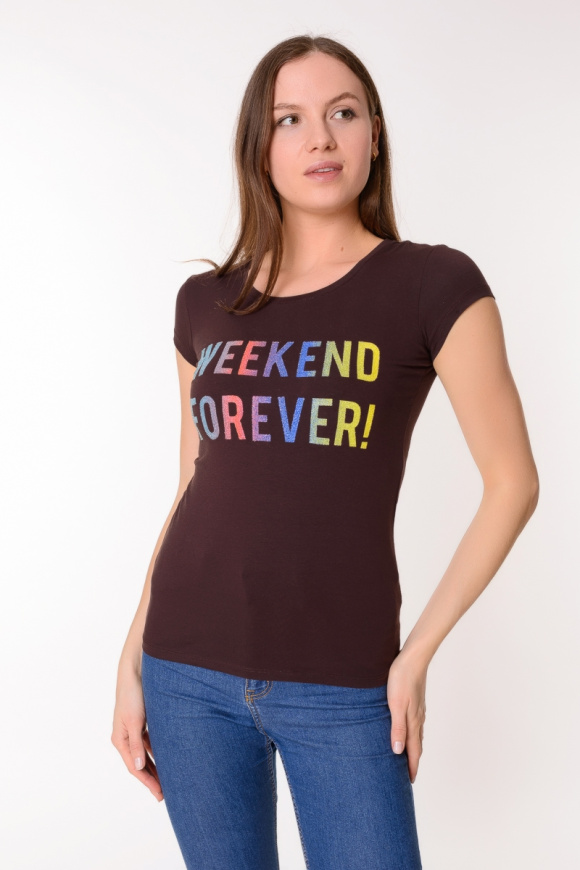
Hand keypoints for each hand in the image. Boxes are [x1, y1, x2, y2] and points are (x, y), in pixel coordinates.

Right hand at [111, 669, 163, 801]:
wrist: (135, 672)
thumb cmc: (133, 695)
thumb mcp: (135, 721)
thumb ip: (137, 744)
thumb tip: (139, 767)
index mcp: (120, 739)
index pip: (135, 768)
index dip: (147, 782)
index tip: (160, 794)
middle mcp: (125, 737)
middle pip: (140, 763)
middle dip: (152, 778)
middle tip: (165, 794)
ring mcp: (133, 730)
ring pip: (145, 754)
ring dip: (155, 766)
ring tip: (168, 779)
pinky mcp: (141, 722)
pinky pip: (150, 743)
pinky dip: (157, 751)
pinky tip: (167, 758)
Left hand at [386, 650, 427, 783]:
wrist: (413, 657)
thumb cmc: (402, 679)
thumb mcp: (396, 705)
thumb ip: (397, 728)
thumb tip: (398, 752)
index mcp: (413, 722)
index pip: (413, 751)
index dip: (411, 767)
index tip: (409, 782)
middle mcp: (418, 718)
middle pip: (417, 745)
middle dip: (413, 761)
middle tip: (409, 776)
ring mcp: (419, 709)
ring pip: (417, 734)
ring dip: (413, 748)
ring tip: (408, 757)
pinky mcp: (416, 701)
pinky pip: (415, 724)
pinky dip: (412, 734)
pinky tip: (408, 731)